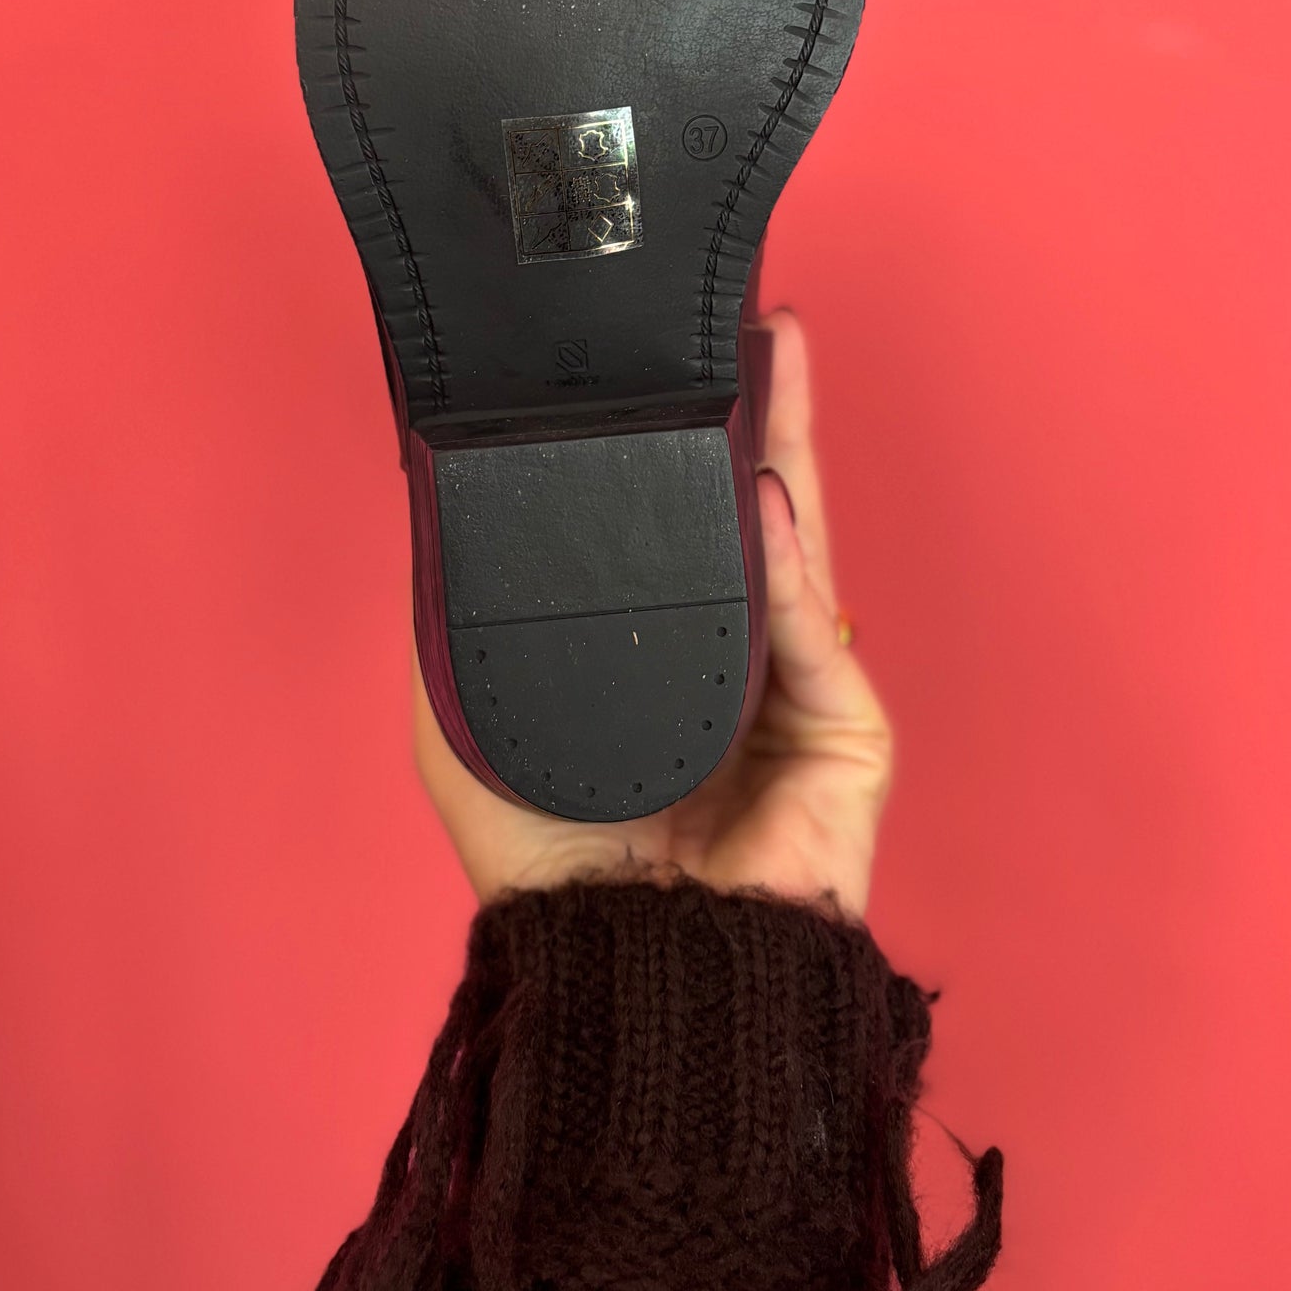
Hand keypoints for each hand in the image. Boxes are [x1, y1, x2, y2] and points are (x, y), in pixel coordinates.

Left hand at [410, 308, 893, 916]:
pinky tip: (771, 483)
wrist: (625, 972)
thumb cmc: (544, 861)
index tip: (667, 360)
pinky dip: (793, 556)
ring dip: (791, 443)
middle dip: (756, 411)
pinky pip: (814, 626)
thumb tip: (442, 490)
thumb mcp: (467, 710)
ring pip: (797, 541)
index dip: (679, 446)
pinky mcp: (848, 731)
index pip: (677, 527)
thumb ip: (464, 608)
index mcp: (655, 654)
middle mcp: (731, 659)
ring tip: (780, 351)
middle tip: (752, 318)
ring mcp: (798, 691)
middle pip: (751, 509)